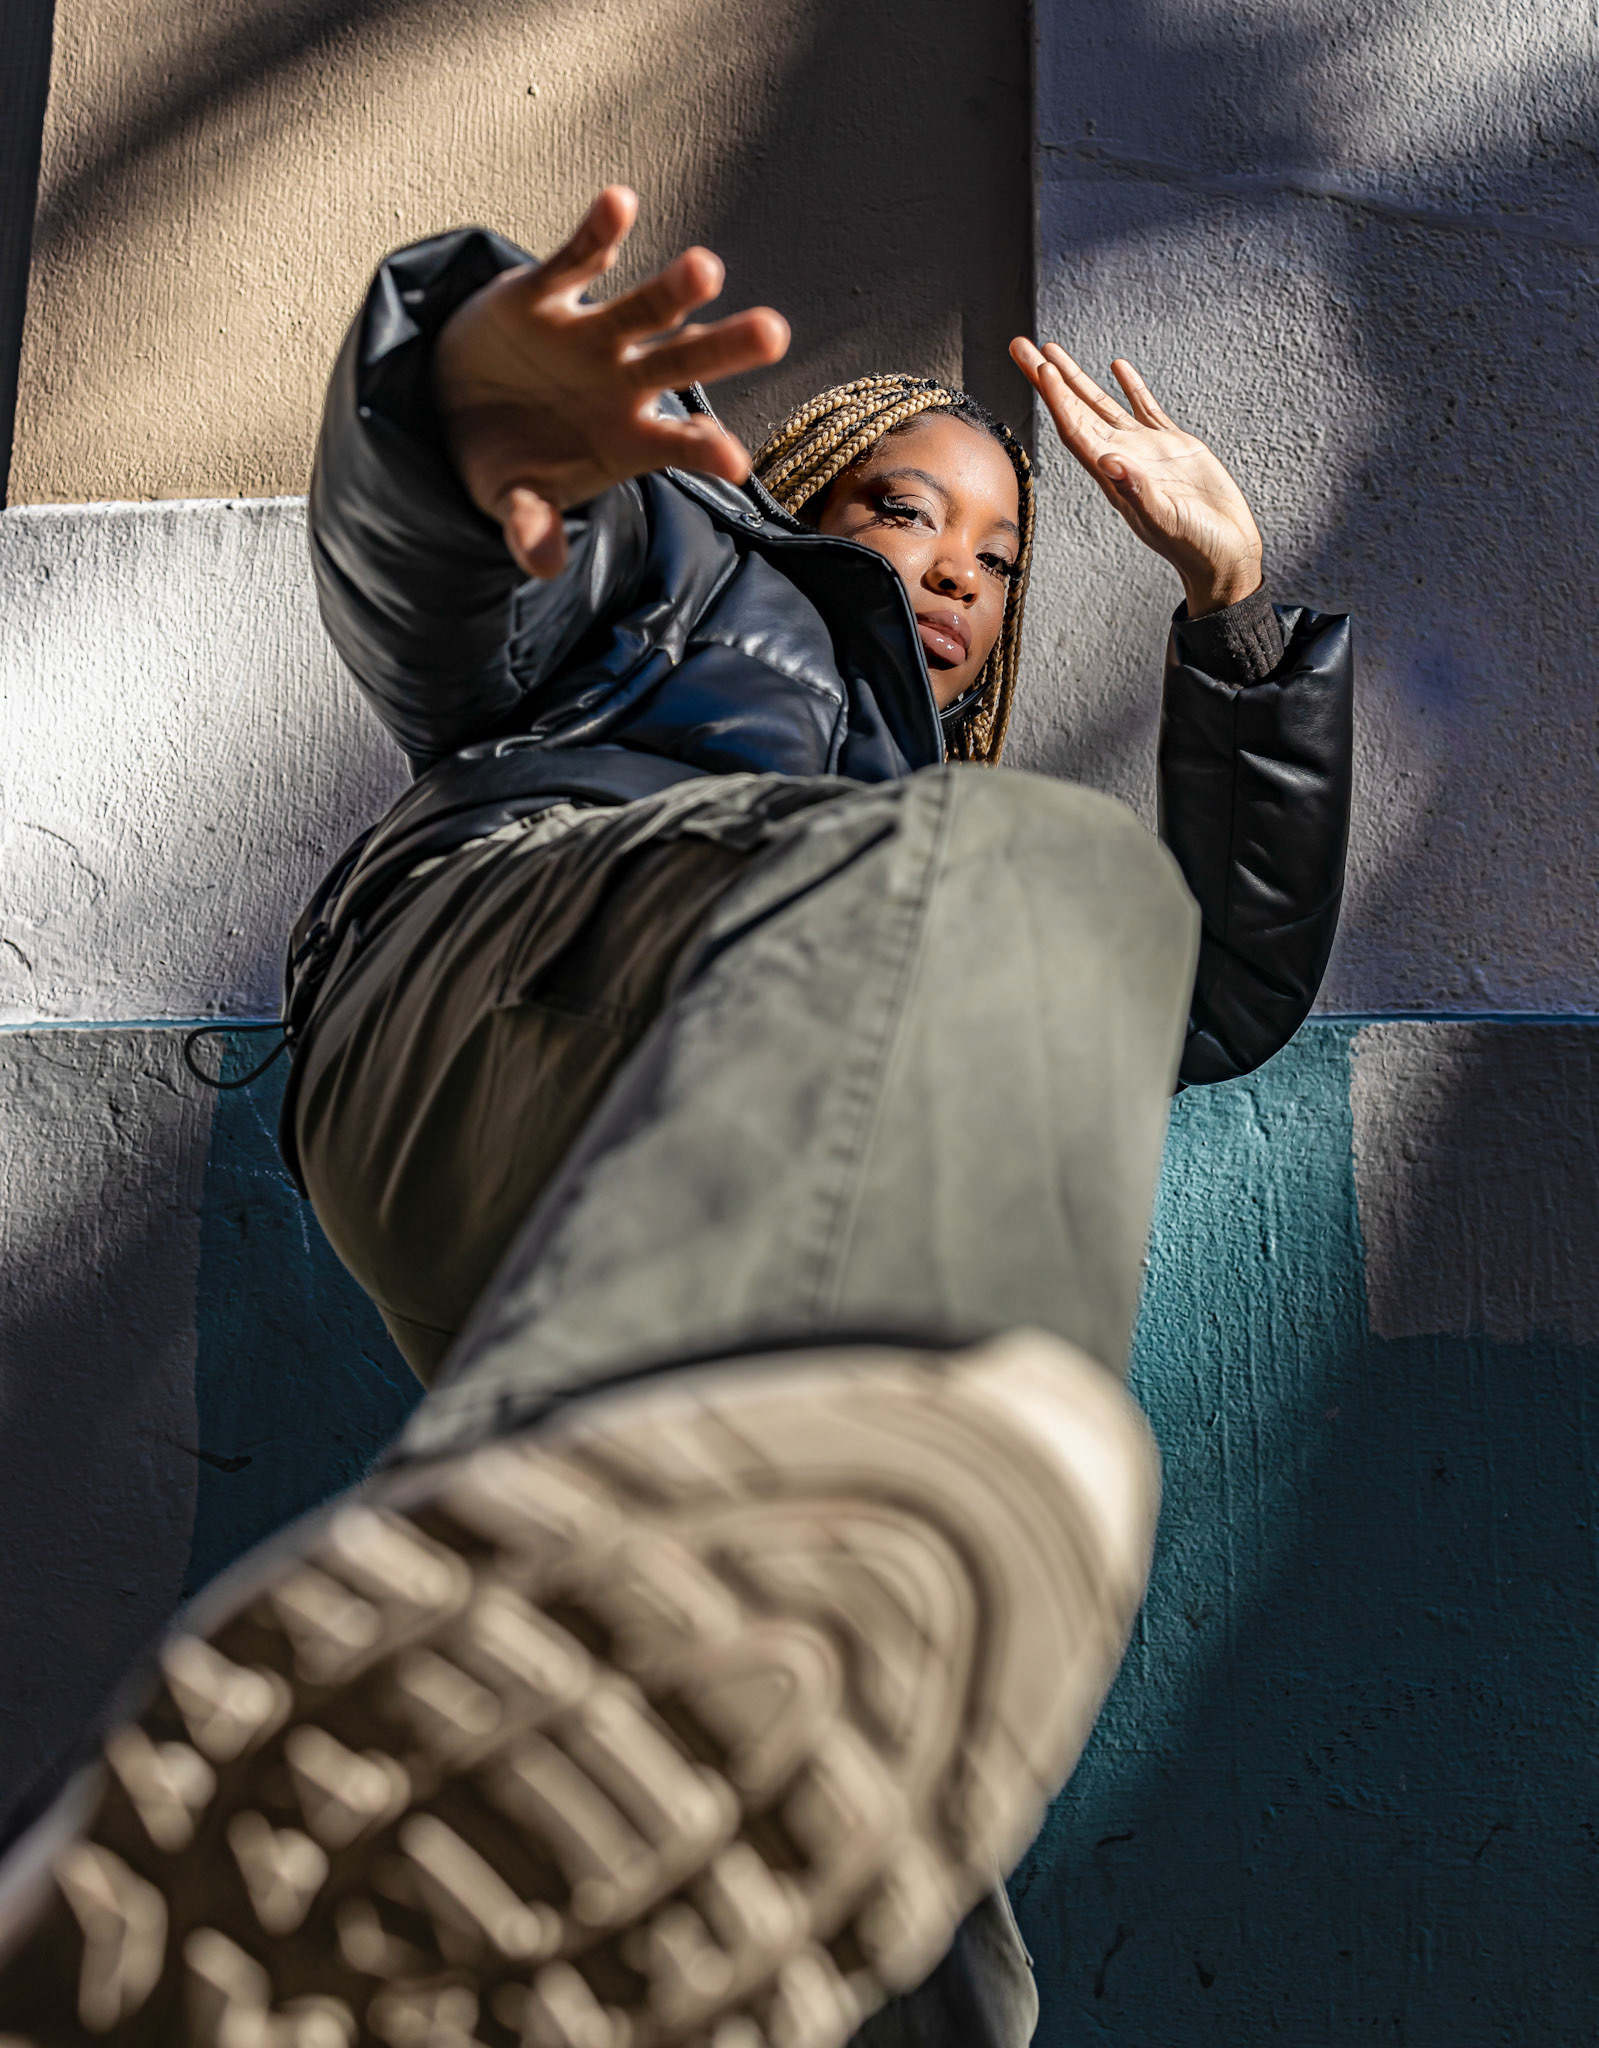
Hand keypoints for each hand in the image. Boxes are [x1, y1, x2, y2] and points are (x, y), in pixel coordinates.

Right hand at [434, 186, 789, 577]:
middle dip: (726, 349)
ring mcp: (591, 334)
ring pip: (644, 309)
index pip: (679, 445)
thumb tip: (541, 564)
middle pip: (684, 362)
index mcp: (629, 437)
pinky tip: (620, 202)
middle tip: (774, 333)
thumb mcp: (515, 498)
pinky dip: (598, 234)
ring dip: (674, 290)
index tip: (737, 463)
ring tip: (707, 269)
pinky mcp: (547, 293)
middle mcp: (623, 380)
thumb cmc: (507, 457)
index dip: (706, 451)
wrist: (451, 404)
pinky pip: (577, 260)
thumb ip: (531, 526)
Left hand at [1010, 338, 1262, 616]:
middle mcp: (1122, 458)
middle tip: (1020, 344)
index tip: (1039, 367)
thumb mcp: (1165, 519)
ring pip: (1102, 404)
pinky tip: (1116, 365)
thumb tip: (1108, 461)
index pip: (1076, 429)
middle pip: (1076, 409)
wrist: (1223, 553)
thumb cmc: (1194, 545)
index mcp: (1114, 476)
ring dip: (1076, 378)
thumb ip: (1138, 491)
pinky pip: (1144, 409)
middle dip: (1048, 377)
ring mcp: (1146, 450)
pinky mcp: (1173, 446)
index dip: (1057, 398)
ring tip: (1051, 349)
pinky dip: (1130, 387)